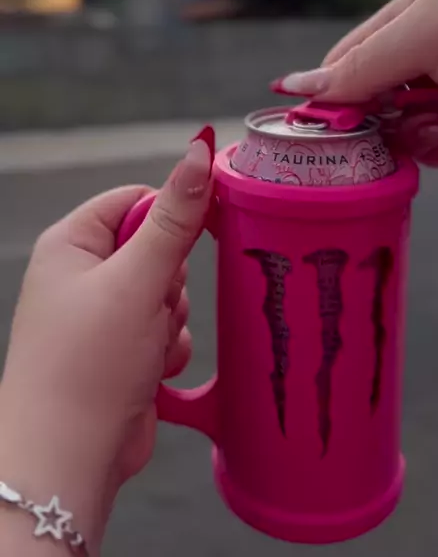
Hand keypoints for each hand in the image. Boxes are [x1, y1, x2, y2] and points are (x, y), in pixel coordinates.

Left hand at [0, 128, 213, 554]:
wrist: (68, 459)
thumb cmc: (89, 364)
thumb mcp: (138, 279)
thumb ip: (176, 215)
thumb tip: (199, 147)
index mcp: (72, 244)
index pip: (135, 199)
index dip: (171, 214)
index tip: (199, 232)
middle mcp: (83, 275)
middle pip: (158, 247)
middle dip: (170, 281)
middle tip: (155, 305)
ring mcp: (102, 315)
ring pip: (168, 291)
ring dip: (172, 318)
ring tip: (148, 345)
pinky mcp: (121, 349)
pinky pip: (166, 329)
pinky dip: (168, 347)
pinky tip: (152, 371)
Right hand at [275, 0, 437, 175]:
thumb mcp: (423, 34)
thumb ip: (360, 66)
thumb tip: (292, 85)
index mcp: (407, 27)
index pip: (348, 68)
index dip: (334, 100)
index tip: (327, 128)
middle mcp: (429, 65)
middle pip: (378, 116)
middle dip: (391, 127)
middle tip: (417, 117)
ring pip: (416, 144)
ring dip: (433, 142)